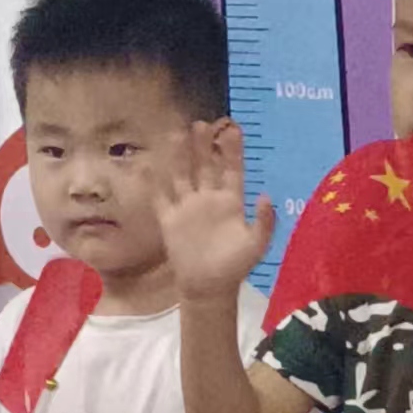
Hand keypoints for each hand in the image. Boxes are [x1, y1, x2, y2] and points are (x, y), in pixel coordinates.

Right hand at [149, 120, 275, 299]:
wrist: (208, 288)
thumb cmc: (234, 267)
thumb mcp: (256, 245)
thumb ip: (263, 222)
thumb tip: (266, 196)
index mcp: (231, 203)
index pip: (232, 170)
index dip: (232, 151)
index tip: (233, 128)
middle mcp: (208, 199)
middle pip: (205, 166)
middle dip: (204, 145)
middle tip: (201, 123)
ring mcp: (187, 208)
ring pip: (182, 175)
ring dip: (180, 156)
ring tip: (176, 133)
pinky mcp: (170, 219)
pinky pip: (160, 196)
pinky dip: (152, 182)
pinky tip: (146, 164)